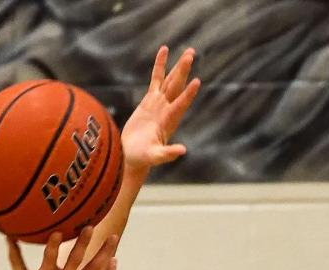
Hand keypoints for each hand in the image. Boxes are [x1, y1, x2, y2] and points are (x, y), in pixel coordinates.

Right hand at [8, 227, 117, 269]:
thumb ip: (16, 257)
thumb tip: (7, 236)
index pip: (50, 258)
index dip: (54, 245)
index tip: (59, 231)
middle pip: (76, 260)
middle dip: (83, 243)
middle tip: (90, 226)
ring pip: (94, 269)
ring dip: (105, 252)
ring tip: (114, 236)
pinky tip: (114, 259)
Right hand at [121, 45, 199, 172]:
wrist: (131, 156)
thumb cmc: (142, 159)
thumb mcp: (154, 157)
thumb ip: (167, 154)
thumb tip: (182, 151)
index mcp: (168, 121)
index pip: (180, 104)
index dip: (187, 94)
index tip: (196, 81)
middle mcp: (166, 109)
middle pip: (177, 87)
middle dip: (183, 71)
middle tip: (191, 54)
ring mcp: (159, 103)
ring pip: (170, 80)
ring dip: (179, 67)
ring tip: (189, 52)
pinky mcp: (150, 100)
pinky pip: (156, 79)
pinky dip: (160, 65)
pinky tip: (164, 50)